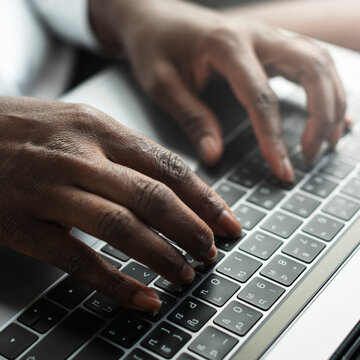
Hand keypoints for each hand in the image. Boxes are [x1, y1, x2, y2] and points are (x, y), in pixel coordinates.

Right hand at [0, 97, 239, 310]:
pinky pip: (78, 260)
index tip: (226, 221)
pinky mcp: (23, 225)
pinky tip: (142, 297)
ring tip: (186, 272)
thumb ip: (127, 154)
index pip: (167, 166)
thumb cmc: (32, 130)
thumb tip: (175, 188)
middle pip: (151, 197)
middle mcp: (78, 157)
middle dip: (190, 228)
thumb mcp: (84, 126)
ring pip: (120, 227)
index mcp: (100, 130)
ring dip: (161, 255)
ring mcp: (49, 191)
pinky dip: (115, 283)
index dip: (204, 198)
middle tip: (211, 251)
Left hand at [90, 0, 345, 181]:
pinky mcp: (267, 43)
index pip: (261, 98)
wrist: (152, 16)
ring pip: (318, 61)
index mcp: (225, 45)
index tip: (282, 169)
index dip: (274, 138)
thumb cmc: (153, 46)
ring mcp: (265, 36)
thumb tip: (214, 155)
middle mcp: (255, 35)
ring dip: (332, 100)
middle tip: (312, 154)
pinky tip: (333, 111)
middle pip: (311, 68)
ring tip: (330, 139)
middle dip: (321, 115)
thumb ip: (191, 117)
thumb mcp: (162, 85)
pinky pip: (309, 61)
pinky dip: (326, 87)